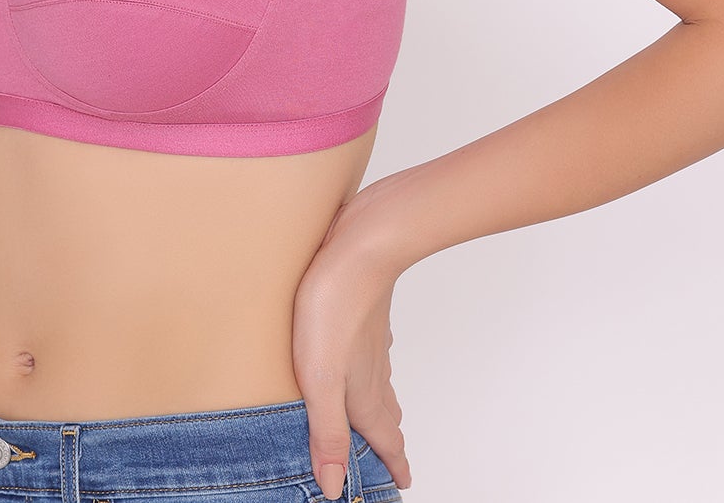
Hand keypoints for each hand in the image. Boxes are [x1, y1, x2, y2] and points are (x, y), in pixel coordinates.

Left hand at [292, 197, 411, 498]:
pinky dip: (372, 368)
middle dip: (388, 441)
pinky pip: (372, 352)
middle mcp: (374, 371)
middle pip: (386, 415)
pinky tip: (365, 355)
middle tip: (392, 459)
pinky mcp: (364, 314)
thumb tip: (335, 489)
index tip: (403, 483)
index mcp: (363, 393)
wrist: (361, 246)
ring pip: (381, 383)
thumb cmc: (334, 307)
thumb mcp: (320, 378)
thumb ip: (327, 432)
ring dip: (382, 407)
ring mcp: (372, 340)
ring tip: (380, 418)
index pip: (384, 440)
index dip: (392, 464)